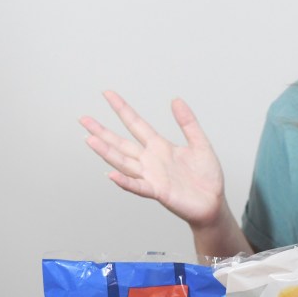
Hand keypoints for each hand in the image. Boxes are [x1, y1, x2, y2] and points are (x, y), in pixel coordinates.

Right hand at [80, 92, 226, 227]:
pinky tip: (111, 175)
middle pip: (121, 143)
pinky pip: (139, 186)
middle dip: (102, 131)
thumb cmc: (206, 176)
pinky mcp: (158, 192)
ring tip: (89, 140)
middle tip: (83, 119)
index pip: (136, 124)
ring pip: (124, 162)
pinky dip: (125, 182)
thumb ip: (188, 123)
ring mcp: (152, 176)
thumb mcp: (200, 144)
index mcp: (160, 147)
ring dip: (107, 152)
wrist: (214, 203)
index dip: (122, 109)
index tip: (108, 94)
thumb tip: (176, 100)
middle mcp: (151, 160)